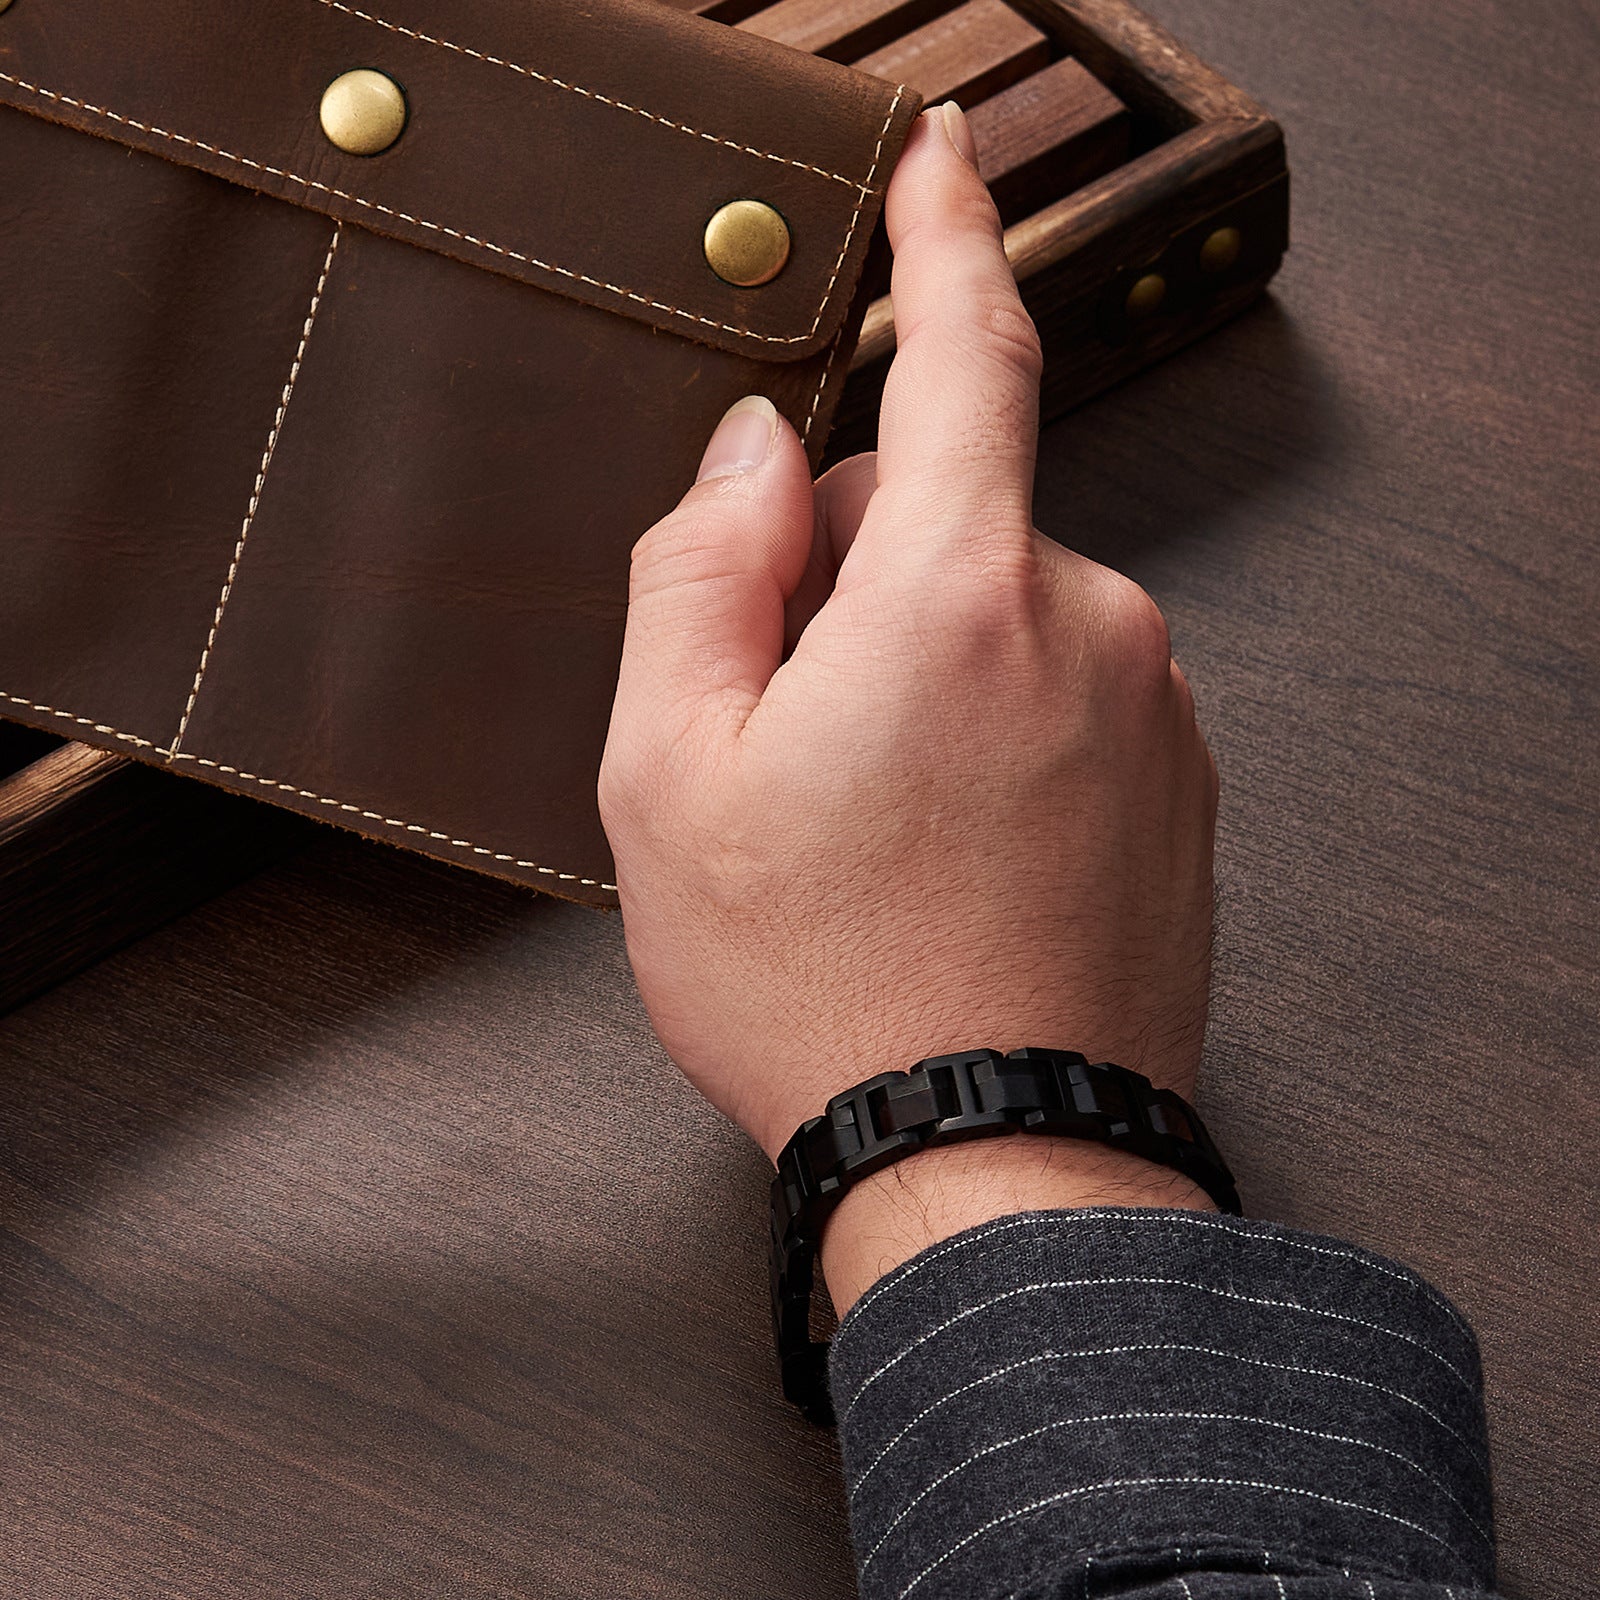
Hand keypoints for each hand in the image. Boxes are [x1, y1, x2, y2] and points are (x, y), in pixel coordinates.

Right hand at [599, 104, 1218, 1310]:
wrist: (990, 1160)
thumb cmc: (821, 988)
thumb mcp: (670, 776)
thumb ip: (701, 573)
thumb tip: (758, 457)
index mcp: (957, 597)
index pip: (970, 352)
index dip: (944, 238)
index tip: (944, 163)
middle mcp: (1086, 627)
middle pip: (941, 515)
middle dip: (850, 577)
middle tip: (786, 731)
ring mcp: (1149, 707)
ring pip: (994, 610)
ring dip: (915, 669)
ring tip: (868, 821)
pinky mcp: (1174, 777)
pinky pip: (1055, 689)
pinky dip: (987, 728)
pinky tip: (941, 847)